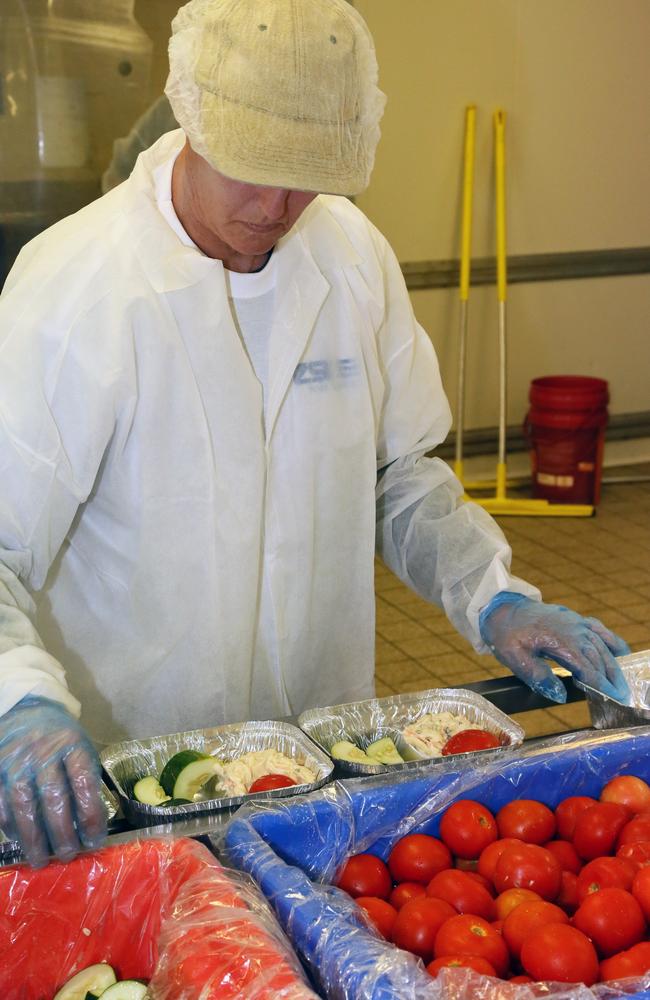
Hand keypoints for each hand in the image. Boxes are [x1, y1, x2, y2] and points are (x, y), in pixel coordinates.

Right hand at [0, 696, 105, 866]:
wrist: (27, 711)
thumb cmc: (61, 739)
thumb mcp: (82, 749)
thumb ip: (86, 781)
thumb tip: (90, 827)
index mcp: (72, 745)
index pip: (84, 784)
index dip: (90, 817)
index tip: (94, 841)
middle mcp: (43, 753)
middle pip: (53, 799)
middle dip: (62, 834)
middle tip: (68, 856)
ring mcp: (16, 761)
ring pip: (23, 805)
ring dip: (33, 838)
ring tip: (41, 859)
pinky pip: (0, 804)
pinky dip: (9, 825)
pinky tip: (19, 839)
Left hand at [479, 592, 630, 703]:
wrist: (501, 608)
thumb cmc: (505, 633)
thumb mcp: (513, 657)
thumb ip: (537, 676)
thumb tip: (559, 695)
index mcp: (558, 639)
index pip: (586, 666)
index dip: (600, 684)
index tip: (612, 697)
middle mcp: (572, 629)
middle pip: (598, 656)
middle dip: (611, 677)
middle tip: (621, 696)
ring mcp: (575, 622)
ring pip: (601, 644)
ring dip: (613, 663)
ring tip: (621, 683)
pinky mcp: (574, 619)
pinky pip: (598, 629)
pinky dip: (611, 641)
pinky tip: (620, 652)